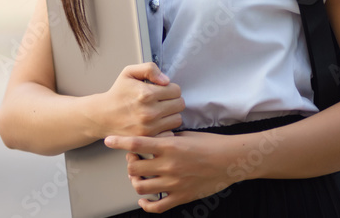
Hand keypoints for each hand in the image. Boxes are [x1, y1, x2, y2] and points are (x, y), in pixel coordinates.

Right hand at [89, 63, 183, 138]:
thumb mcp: (129, 72)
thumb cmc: (118, 93)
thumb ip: (149, 69)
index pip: (176, 90)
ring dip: (171, 114)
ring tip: (159, 111)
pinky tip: (157, 123)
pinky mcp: (149, 138)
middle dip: (173, 100)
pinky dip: (166, 128)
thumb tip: (166, 80)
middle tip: (161, 100)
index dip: (170, 88)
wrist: (103, 116)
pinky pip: (170, 132)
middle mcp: (149, 112)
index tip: (162, 90)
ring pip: (177, 119)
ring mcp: (150, 128)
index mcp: (146, 94)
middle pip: (180, 104)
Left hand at [104, 130, 233, 212]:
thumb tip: (153, 138)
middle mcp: (169, 165)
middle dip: (130, 163)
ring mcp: (174, 183)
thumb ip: (167, 138)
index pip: (137, 143)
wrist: (231, 161)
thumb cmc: (211, 144)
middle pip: (134, 167)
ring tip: (138, 176)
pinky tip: (144, 198)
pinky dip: (146, 203)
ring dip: (135, 181)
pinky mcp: (181, 197)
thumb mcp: (186, 134)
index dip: (119, 142)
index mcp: (170, 146)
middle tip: (134, 159)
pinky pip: (156, 206)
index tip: (108, 140)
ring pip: (140, 187)